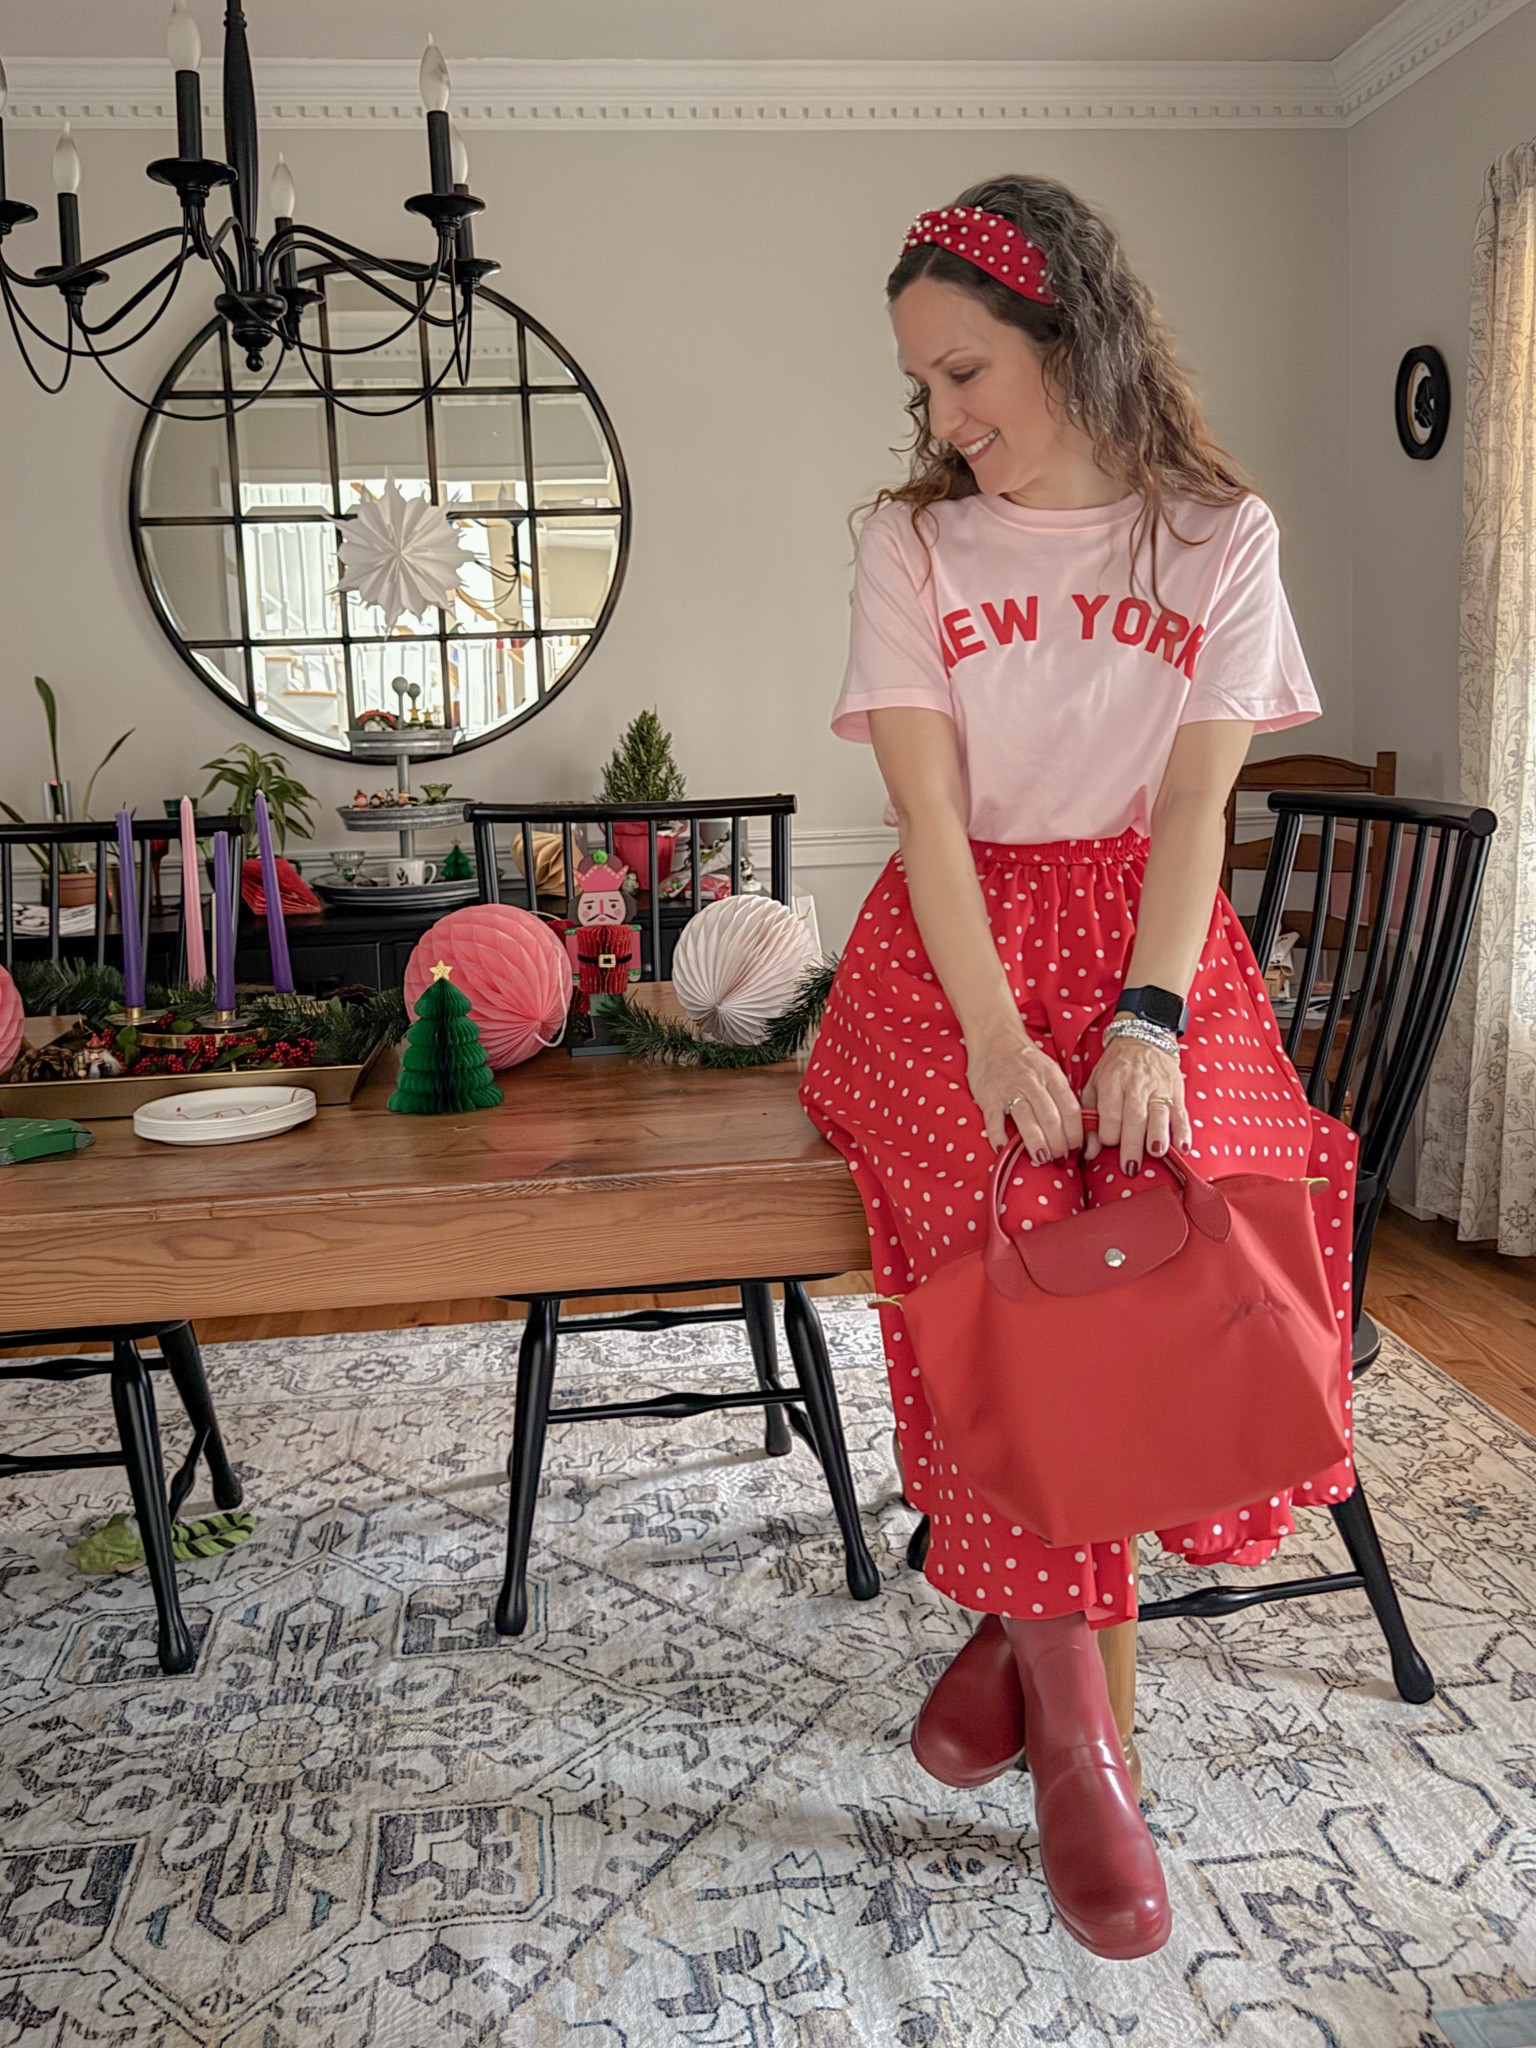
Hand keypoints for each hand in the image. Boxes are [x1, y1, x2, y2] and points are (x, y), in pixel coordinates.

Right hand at [966, 1024, 1082, 1158]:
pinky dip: (1000, 1138)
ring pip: (1028, 1121)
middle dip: (1058, 1144)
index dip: (1075, 1134)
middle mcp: (1032, 1081)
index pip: (1071, 1109)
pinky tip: (1005, 1151)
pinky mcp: (988, 1096)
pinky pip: (995, 1122)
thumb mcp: (1049, 1068)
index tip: (1076, 1149)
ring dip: (1037, 1144)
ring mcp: (1009, 1088)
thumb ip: (1060, 1093)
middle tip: (1059, 1159)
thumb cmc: (1025, 1058)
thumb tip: (1074, 1127)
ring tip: (1041, 1159)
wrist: (993, 1036)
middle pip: (1051, 1119)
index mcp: (1052, 1076)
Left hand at [1081, 1034, 1190, 1174]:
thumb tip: (1089, 1152)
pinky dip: (1184, 1131)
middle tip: (1130, 1167)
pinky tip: (1183, 1147)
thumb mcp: (1095, 1084)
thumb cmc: (1115, 1068)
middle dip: (1132, 1143)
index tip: (1108, 1144)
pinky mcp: (1177, 1092)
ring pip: (1159, 1113)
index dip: (1108, 1133)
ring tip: (1155, 1153)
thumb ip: (1090, 1118)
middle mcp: (1137, 1084)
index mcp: (1113, 1080)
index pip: (1110, 1112)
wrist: (1143, 1039)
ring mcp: (1159, 1087)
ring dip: (1158, 1135)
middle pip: (1134, 1116)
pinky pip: (1182, 1113)